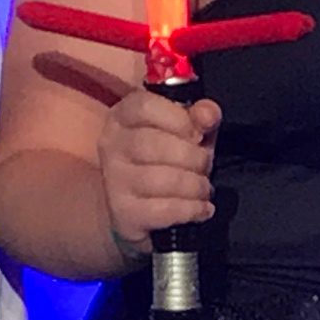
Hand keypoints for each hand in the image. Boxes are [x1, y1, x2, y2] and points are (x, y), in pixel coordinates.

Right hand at [99, 84, 219, 255]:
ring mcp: (114, 180)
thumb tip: (208, 114)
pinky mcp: (123, 212)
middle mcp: (111, 145)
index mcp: (123, 117)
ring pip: (160, 179)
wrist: (139, 209)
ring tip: (203, 189)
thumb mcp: (186, 133)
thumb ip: (199, 118)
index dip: (179, 119)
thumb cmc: (166, 162)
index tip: (198, 134)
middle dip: (192, 157)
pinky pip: (164, 209)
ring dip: (194, 185)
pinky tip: (201, 209)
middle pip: (153, 144)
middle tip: (204, 166)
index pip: (144, 106)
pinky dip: (191, 209)